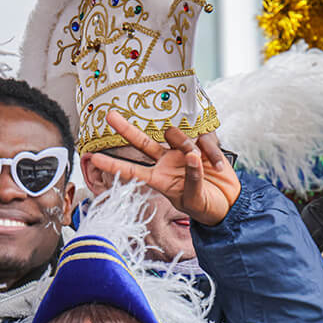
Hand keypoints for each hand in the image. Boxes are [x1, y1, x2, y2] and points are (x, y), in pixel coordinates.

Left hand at [85, 110, 240, 225]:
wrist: (228, 202)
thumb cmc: (205, 206)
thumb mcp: (194, 200)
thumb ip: (191, 179)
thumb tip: (191, 156)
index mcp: (159, 179)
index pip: (131, 170)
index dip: (113, 164)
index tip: (94, 159)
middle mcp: (165, 162)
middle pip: (141, 142)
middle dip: (126, 129)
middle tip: (109, 115)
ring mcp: (181, 151)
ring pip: (175, 135)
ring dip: (187, 146)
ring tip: (202, 162)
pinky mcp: (199, 144)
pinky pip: (201, 139)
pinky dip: (210, 153)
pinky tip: (217, 167)